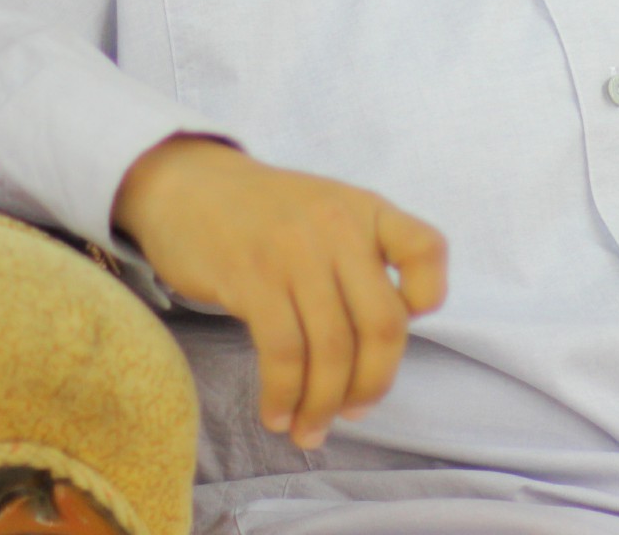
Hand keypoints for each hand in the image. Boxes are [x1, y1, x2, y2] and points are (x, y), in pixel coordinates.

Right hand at [112, 135, 447, 448]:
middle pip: (382, 323)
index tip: (409, 323)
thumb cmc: (269, 214)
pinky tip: (278, 413)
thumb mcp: (330, 212)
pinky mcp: (250, 279)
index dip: (428, 296)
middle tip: (355, 413)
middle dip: (373, 383)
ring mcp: (295, 253)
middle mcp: (339, 228)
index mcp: (368, 209)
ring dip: (323, 404)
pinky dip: (284, 394)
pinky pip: (282, 352)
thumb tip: (380, 346)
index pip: (427, 249)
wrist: (191, 187)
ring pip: (331, 348)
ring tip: (310, 430)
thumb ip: (364, 260)